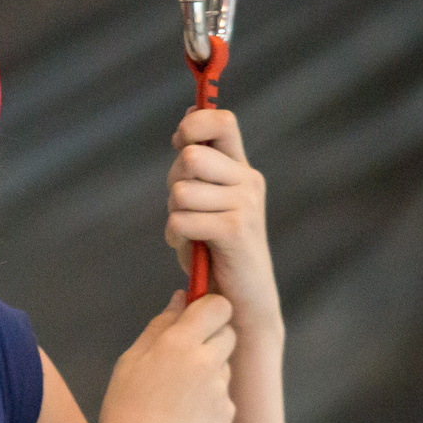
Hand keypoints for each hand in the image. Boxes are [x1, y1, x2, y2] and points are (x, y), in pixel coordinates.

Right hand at [94, 290, 237, 422]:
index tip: (198, 317)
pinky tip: (184, 418)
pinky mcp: (227, 414)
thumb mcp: (129, 364)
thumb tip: (181, 299)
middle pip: (228, 332)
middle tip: (184, 359)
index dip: (210, 308)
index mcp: (177, 344)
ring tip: (176, 398)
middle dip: (213, 338)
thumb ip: (159, 327)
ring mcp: (220, 390)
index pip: (217, 305)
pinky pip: (224, 395)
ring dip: (209, 371)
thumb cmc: (124, 415)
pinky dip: (210, 401)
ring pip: (225, 365)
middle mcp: (205, 362)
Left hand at [165, 108, 269, 286]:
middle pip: (190, 157)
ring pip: (181, 192)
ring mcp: (246, 205)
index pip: (222, 121)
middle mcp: (249, 181)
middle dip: (173, 184)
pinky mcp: (235, 231)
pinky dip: (177, 237)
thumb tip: (186, 120)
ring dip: (173, 216)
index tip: (179, 146)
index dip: (193, 126)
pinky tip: (188, 249)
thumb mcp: (206, 202)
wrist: (241, 302)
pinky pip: (183, 220)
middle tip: (182, 208)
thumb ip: (197, 167)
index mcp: (242, 169)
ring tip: (187, 233)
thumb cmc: (216, 253)